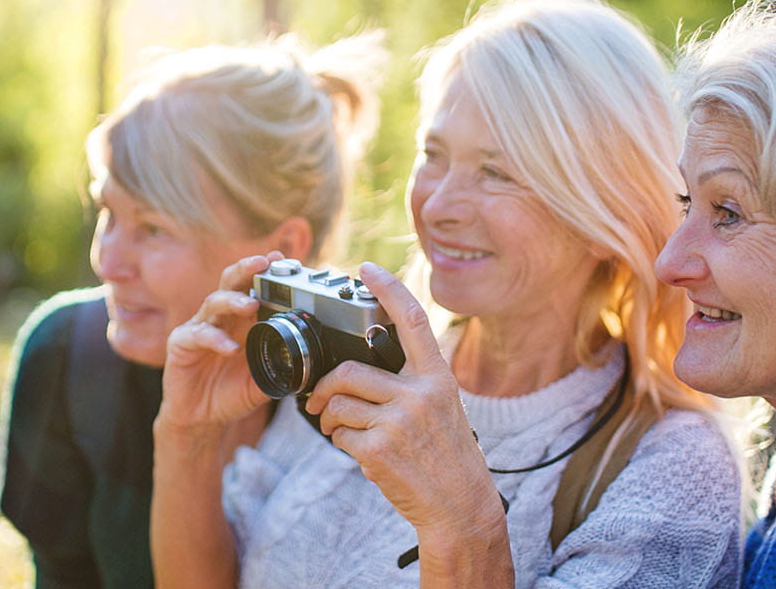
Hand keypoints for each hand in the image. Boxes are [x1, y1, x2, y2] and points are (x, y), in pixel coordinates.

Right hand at [156, 253, 279, 431]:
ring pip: (214, 303)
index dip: (265, 272)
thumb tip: (309, 362)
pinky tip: (231, 348)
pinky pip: (198, 335)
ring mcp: (199, 328)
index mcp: (241, 322)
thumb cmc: (230, 395)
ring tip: (250, 304)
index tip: (281, 259)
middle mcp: (221, 318)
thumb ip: (280, 368)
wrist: (202, 420)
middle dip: (247, 269)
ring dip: (233, 301)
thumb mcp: (262, 381)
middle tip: (263, 263)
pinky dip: (215, 339)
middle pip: (231, 283)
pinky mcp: (181, 344)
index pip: (252, 288)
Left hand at [305, 262, 502, 540]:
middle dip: (324, 386)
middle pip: (348, 372)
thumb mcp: (443, 409)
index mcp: (438, 378)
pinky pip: (340, 435)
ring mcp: (399, 421)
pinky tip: (361, 453)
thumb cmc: (447, 457)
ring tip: (341, 430)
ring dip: (329, 419)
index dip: (389, 289)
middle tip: (316, 398)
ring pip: (338, 404)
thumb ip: (413, 384)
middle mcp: (419, 394)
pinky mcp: (379, 449)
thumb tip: (364, 368)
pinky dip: (341, 443)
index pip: (412, 320)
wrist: (460, 507)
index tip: (367, 269)